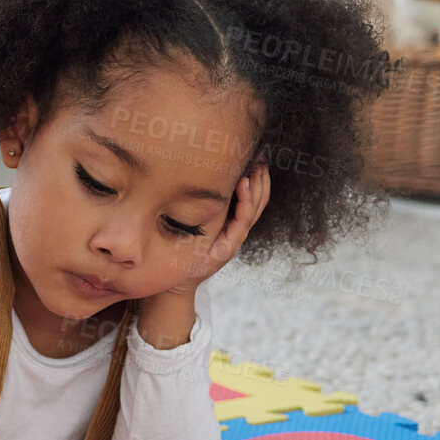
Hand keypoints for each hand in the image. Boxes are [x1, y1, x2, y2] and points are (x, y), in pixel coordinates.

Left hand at [174, 162, 271, 293]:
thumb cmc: (183, 251)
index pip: (254, 199)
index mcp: (233, 224)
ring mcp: (234, 241)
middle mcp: (237, 232)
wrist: (178, 281)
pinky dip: (244, 205)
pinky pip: (241, 224)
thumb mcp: (196, 224)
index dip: (259, 179)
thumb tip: (199, 179)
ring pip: (253, 211)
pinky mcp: (227, 249)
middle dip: (262, 180)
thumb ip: (205, 207)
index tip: (259, 158)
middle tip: (261, 159)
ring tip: (253, 170)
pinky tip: (243, 187)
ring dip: (255, 189)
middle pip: (259, 203)